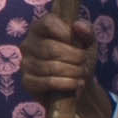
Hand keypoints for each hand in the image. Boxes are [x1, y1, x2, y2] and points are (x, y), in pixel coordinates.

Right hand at [18, 0, 112, 117]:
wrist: (83, 97)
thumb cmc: (83, 66)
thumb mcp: (89, 47)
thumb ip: (86, 33)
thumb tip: (80, 26)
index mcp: (43, 30)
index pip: (45, 21)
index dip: (60, 28)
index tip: (76, 37)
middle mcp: (30, 45)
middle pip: (47, 45)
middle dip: (71, 56)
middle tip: (84, 65)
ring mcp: (27, 66)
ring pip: (46, 63)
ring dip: (69, 70)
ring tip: (80, 77)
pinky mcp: (29, 85)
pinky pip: (42, 81)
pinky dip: (62, 83)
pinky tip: (73, 86)